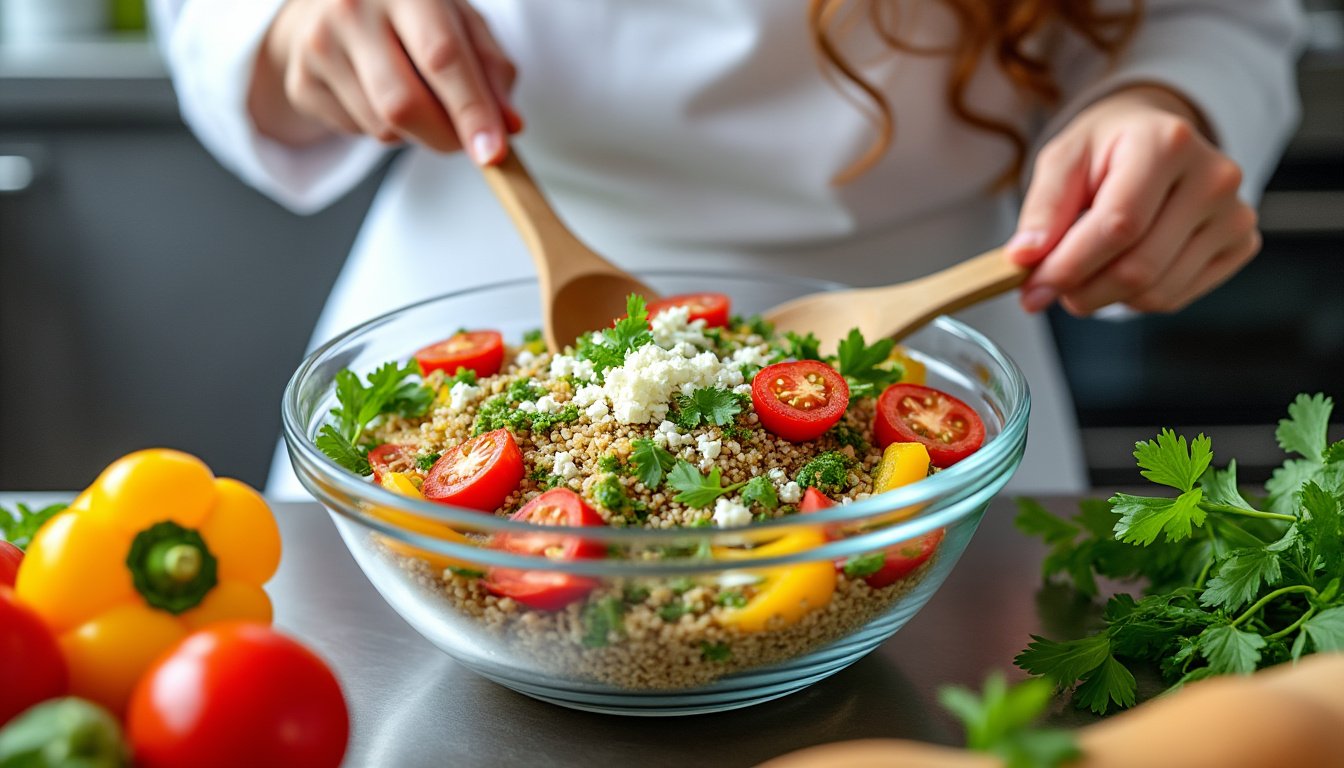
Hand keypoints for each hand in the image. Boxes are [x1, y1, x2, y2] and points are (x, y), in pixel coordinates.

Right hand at [248, 0, 520, 162]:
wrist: (332, 5)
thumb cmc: (411, 15)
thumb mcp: (461, 24)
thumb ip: (491, 70)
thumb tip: (508, 126)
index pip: (442, 57)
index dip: (471, 110)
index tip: (493, 153)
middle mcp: (352, 8)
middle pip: (404, 104)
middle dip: (445, 137)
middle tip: (465, 141)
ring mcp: (318, 45)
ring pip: (382, 127)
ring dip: (414, 132)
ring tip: (415, 94)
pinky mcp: (301, 82)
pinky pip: (357, 132)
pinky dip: (384, 130)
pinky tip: (379, 94)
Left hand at [1007, 85, 1259, 315]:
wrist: (1154, 138)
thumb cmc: (1106, 149)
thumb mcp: (1062, 161)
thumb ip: (1042, 209)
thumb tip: (1024, 257)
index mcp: (1166, 143)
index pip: (1118, 226)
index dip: (1069, 266)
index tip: (1031, 288)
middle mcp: (1213, 177)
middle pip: (1139, 268)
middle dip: (1082, 290)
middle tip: (1050, 287)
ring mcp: (1235, 214)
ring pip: (1157, 292)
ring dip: (1106, 297)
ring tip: (1087, 269)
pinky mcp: (1240, 244)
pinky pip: (1177, 297)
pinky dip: (1136, 297)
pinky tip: (1123, 266)